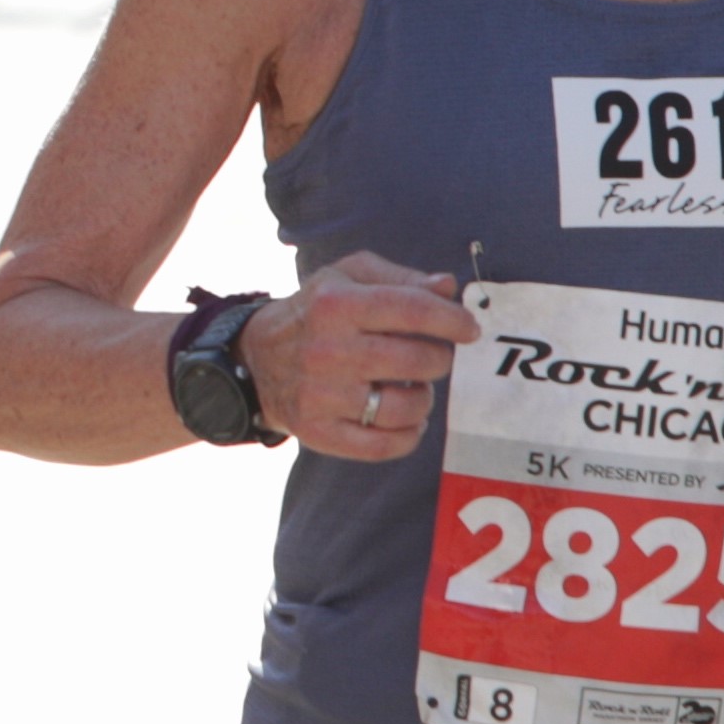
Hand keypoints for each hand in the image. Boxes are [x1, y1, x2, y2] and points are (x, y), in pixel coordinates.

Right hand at [232, 253, 481, 461]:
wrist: (254, 358)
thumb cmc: (315, 311)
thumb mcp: (347, 277)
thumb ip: (400, 278)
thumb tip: (448, 287)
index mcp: (335, 304)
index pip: (412, 310)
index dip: (452, 321)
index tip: (469, 330)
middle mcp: (327, 349)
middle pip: (417, 361)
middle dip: (439, 360)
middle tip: (432, 358)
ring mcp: (320, 395)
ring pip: (405, 407)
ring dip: (423, 399)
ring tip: (414, 389)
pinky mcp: (317, 431)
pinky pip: (382, 446)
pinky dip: (406, 436)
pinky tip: (405, 420)